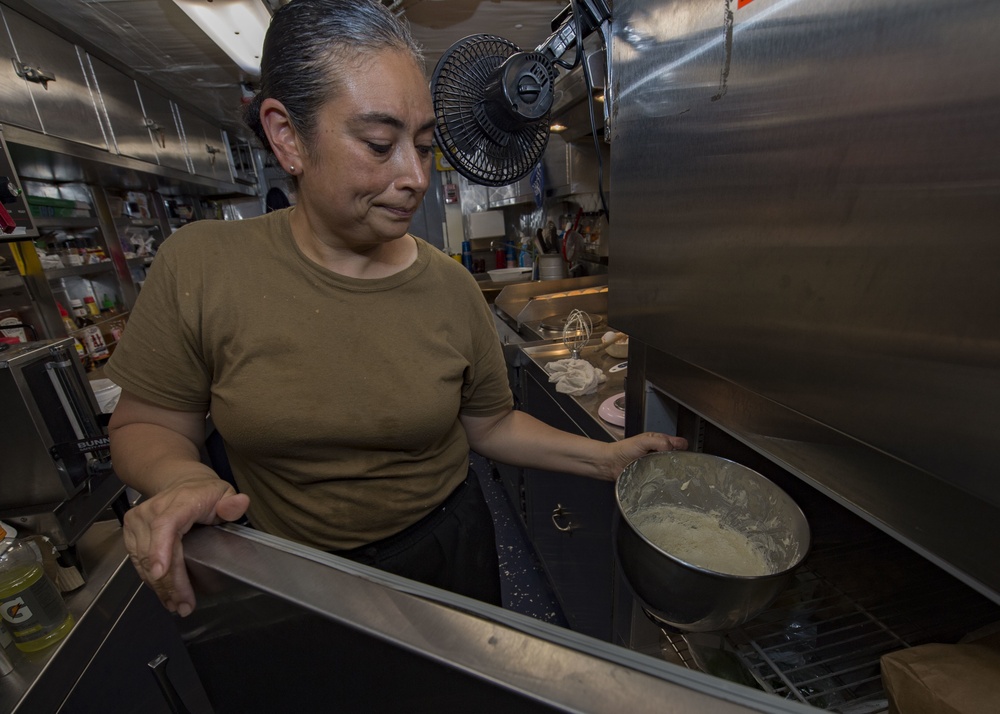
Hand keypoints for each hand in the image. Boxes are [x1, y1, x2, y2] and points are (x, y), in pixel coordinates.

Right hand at [123, 478, 248, 615]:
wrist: (179, 480)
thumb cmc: (204, 492)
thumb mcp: (224, 492)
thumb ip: (231, 504)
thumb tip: (240, 503)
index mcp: (179, 502)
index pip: (166, 525)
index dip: (161, 549)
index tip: (161, 572)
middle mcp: (153, 511)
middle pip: (155, 551)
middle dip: (170, 583)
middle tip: (184, 606)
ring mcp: (138, 521)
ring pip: (144, 561)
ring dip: (160, 586)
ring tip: (176, 605)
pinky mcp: (131, 532)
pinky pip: (138, 561)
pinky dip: (150, 580)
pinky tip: (164, 594)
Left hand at [604, 432, 687, 479]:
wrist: (610, 464)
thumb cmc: (623, 450)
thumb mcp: (643, 441)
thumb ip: (659, 442)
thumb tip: (672, 447)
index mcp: (659, 441)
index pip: (679, 443)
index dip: (683, 448)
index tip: (685, 455)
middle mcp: (659, 452)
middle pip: (676, 457)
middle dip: (679, 462)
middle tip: (678, 468)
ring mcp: (655, 464)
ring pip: (670, 468)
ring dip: (671, 472)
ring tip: (672, 476)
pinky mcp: (651, 475)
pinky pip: (661, 478)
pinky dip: (663, 479)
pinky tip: (663, 481)